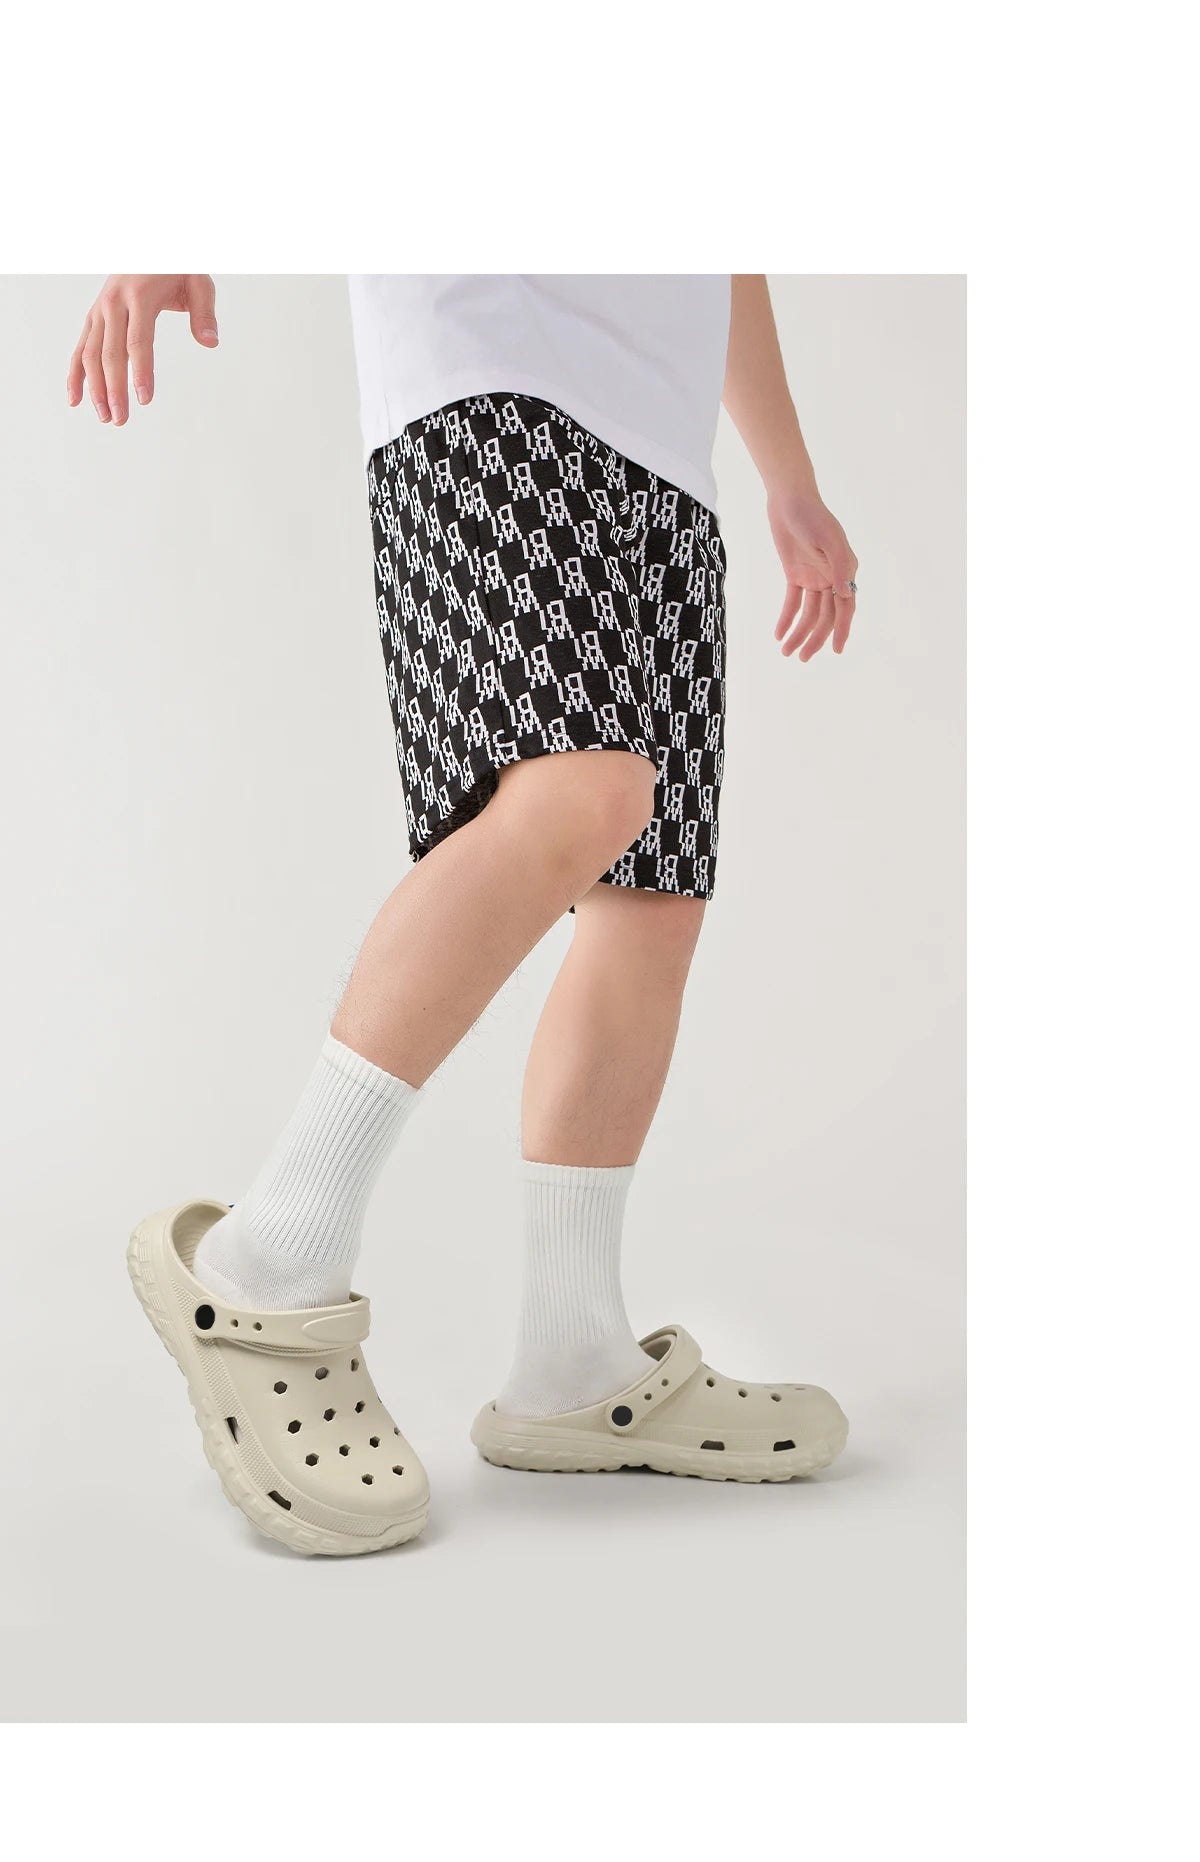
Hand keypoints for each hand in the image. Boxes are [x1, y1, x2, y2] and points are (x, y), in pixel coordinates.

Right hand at [67, 274, 217, 425]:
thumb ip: (204, 312)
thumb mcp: (198, 281)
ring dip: (95, 388)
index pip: (138, 340)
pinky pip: (80, 348)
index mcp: (140, 295)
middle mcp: (114, 303)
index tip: (145, 398)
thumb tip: (210, 343)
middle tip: (121, 420)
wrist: (149, 243)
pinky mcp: (94, 317)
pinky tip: (77, 400)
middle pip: (110, 352)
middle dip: (114, 388)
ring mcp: (100, 310)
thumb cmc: (177, 265)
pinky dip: (76, 374)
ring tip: (106, 417)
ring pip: (90, 353)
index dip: (140, 371)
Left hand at [768, 490, 858, 660]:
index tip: (835, 650)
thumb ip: (839, 567)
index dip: (841, 630)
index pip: (845, 608)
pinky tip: (778, 634)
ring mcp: (814, 576)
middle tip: (801, 658)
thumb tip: (846, 595)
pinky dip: (786, 618)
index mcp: (845, 571)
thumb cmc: (813, 516)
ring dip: (798, 633)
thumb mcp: (829, 540)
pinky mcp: (795, 573)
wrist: (789, 498)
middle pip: (825, 616)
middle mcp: (832, 576)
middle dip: (814, 638)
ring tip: (785, 651)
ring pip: (808, 613)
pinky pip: (792, 602)